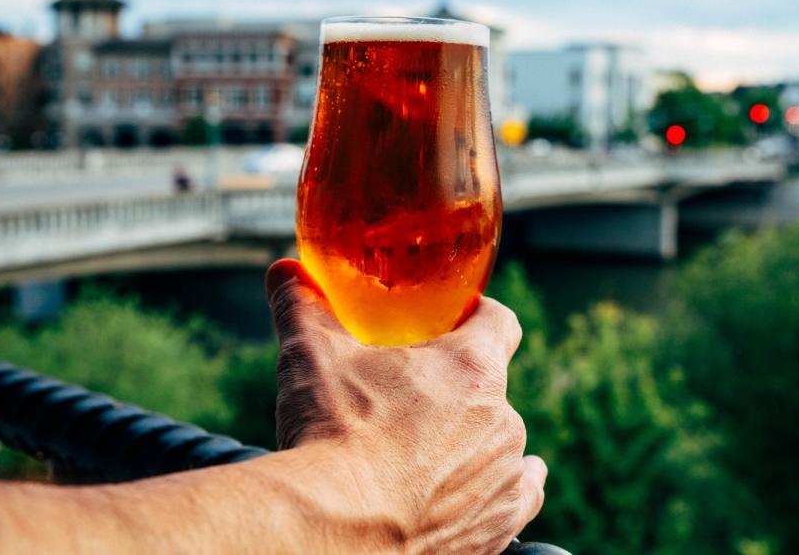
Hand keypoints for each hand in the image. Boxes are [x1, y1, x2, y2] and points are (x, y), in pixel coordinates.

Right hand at [266, 259, 546, 554]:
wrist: (333, 533)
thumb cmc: (331, 437)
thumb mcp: (310, 356)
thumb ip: (301, 305)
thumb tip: (283, 270)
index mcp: (473, 369)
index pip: (500, 321)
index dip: (478, 316)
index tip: (456, 320)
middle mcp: (503, 422)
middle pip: (492, 388)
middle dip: (457, 390)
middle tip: (411, 398)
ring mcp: (504, 479)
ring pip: (503, 446)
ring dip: (473, 442)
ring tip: (425, 451)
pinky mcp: (497, 530)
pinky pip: (515, 499)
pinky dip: (493, 492)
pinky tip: (467, 492)